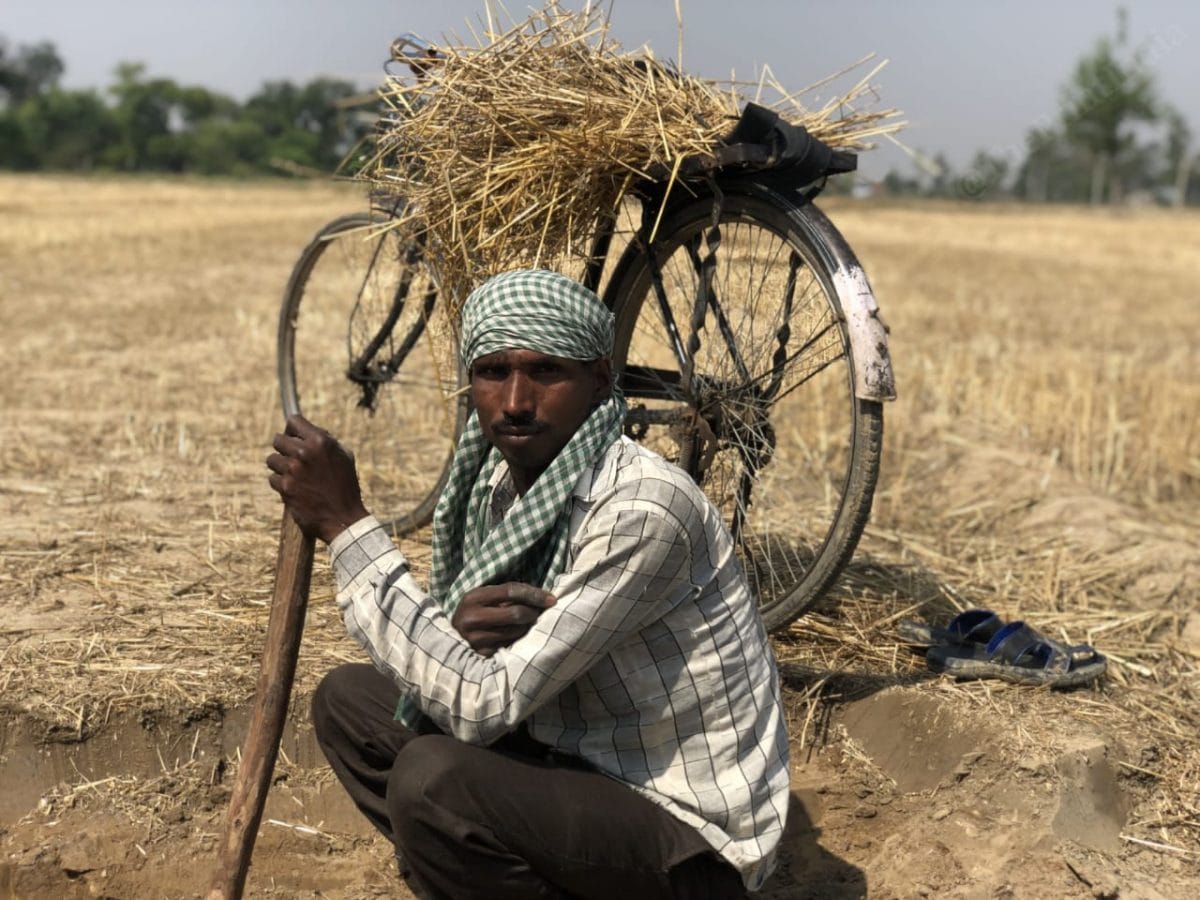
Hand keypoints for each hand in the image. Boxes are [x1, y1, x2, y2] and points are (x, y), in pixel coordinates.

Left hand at [266, 414, 368, 543]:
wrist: (343, 518)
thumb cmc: (346, 487)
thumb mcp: (344, 457)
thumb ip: (326, 442)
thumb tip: (308, 433)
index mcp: (321, 441)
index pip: (294, 421)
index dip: (292, 428)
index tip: (293, 435)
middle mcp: (304, 452)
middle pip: (278, 439)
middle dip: (284, 448)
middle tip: (293, 459)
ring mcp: (293, 470)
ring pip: (272, 459)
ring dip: (280, 467)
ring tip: (294, 476)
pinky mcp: (285, 487)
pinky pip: (272, 478)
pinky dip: (281, 484)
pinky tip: (294, 489)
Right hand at [452, 583, 556, 656]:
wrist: (451, 640)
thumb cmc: (474, 614)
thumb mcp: (483, 599)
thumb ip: (507, 595)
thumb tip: (542, 598)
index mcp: (473, 597)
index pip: (511, 590)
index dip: (534, 594)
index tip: (552, 599)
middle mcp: (472, 617)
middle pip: (516, 613)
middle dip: (534, 613)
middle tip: (541, 613)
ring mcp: (475, 639)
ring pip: (516, 631)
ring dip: (528, 627)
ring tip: (528, 625)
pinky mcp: (481, 655)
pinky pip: (510, 646)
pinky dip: (519, 640)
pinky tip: (520, 637)